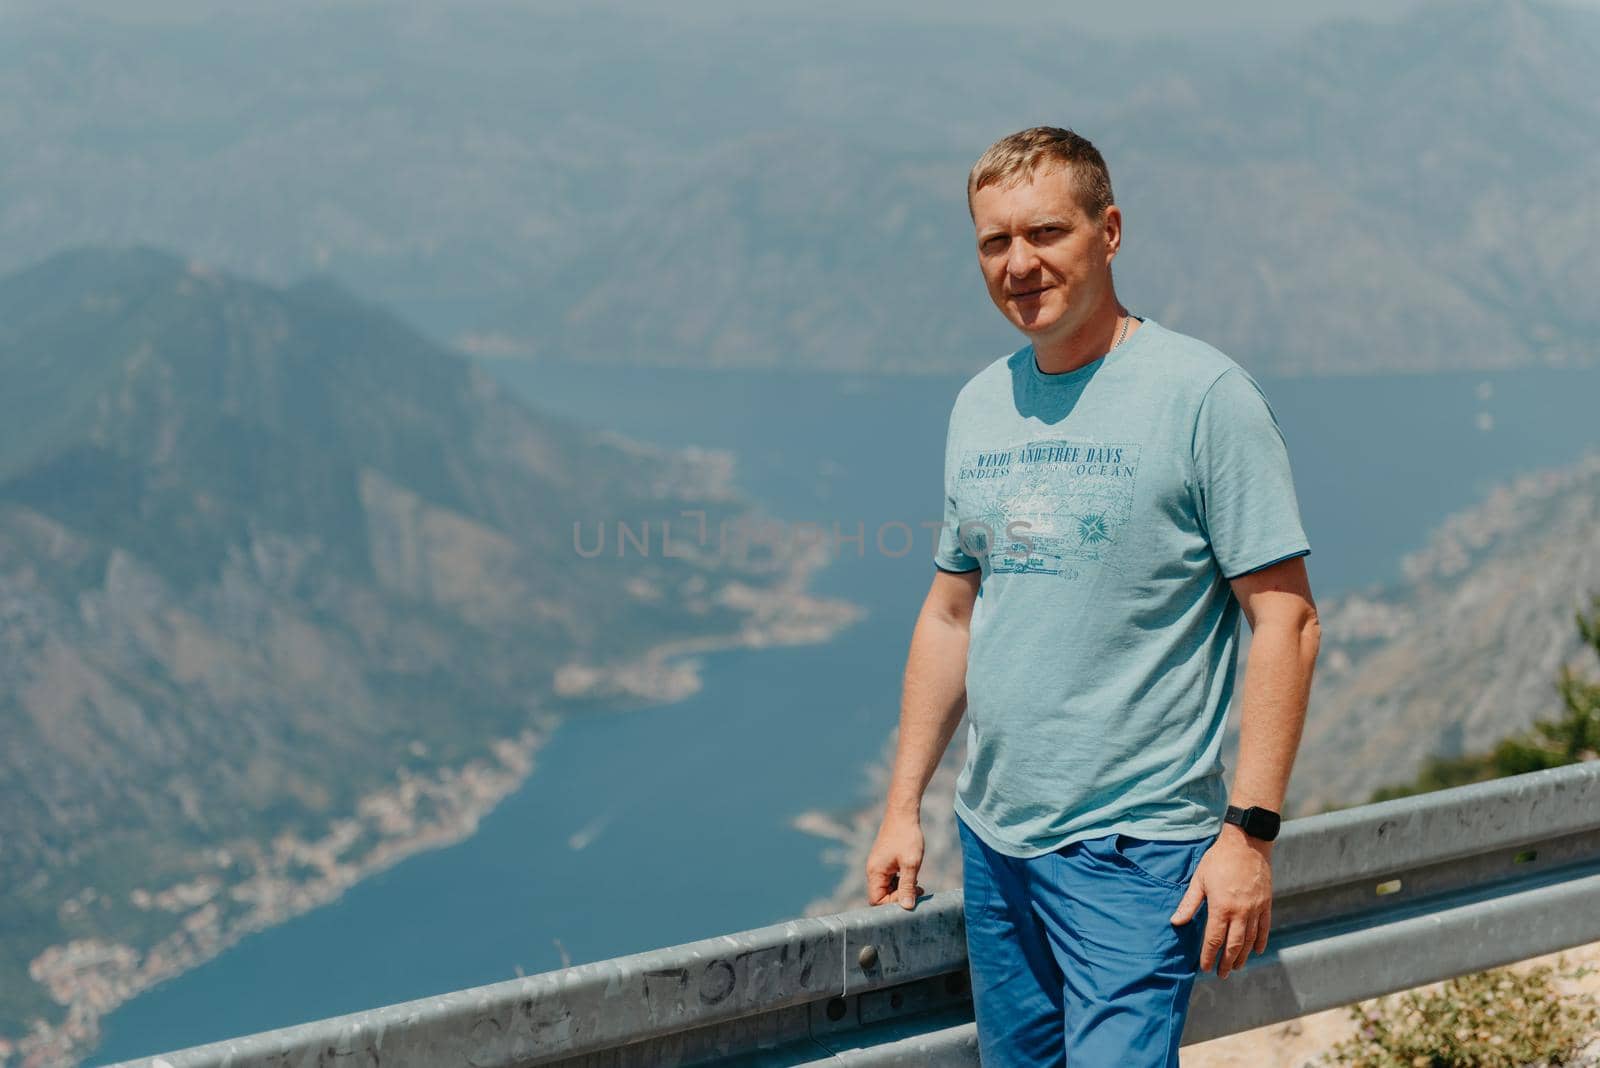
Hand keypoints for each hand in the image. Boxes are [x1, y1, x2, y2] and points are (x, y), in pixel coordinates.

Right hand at [866, 812, 925, 909]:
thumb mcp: (911, 864)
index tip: (909, 897)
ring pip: (888, 887)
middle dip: (900, 897)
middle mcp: (873, 870)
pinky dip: (901, 881)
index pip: (877, 900)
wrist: (903, 813)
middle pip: (882, 896)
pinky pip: (890, 879)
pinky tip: (913, 875)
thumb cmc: (907, 837)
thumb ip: (908, 886)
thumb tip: (907, 907)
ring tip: (918, 884)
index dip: (892, 904)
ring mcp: (879, 865)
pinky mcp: (885, 861)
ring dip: (902, 889)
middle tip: (918, 890)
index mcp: (875, 872)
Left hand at [1169, 825, 1272, 978]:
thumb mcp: (1199, 880)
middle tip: (1222, 974)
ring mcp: (1255, 909)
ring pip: (1250, 940)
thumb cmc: (1218, 860)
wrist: (1247, 843)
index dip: (1209, 956)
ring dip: (1242, 956)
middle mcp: (1240, 912)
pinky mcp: (1266, 903)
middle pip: (1233, 945)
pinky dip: (1260, 941)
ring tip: (1236, 966)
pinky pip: (1264, 927)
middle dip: (1226, 962)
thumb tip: (1175, 922)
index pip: (1214, 939)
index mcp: (1221, 907)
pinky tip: (1256, 950)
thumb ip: (1189, 904)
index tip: (1205, 967)